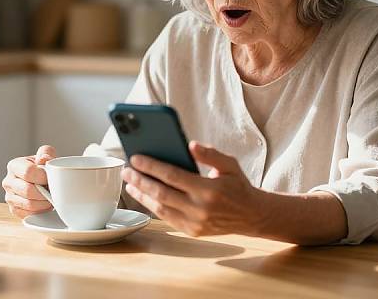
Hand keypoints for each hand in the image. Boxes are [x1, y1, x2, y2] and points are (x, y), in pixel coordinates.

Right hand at [2, 145, 55, 218]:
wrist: (44, 180)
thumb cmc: (45, 166)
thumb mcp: (47, 155)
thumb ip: (46, 153)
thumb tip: (43, 159)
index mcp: (14, 165)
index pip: (28, 172)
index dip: (43, 176)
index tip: (51, 178)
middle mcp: (8, 181)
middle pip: (27, 190)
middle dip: (44, 191)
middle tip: (54, 189)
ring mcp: (9, 197)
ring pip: (28, 203)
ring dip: (44, 202)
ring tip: (52, 196)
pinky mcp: (14, 210)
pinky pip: (28, 214)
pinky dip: (40, 210)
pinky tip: (46, 204)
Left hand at [121, 141, 262, 236]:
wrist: (251, 215)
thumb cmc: (238, 185)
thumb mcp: (230, 164)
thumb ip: (210, 154)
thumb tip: (190, 145)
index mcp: (208, 189)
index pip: (173, 176)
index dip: (152, 166)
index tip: (136, 158)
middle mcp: (200, 209)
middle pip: (161, 193)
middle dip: (140, 180)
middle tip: (126, 170)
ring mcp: (195, 223)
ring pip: (160, 208)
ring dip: (142, 195)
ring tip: (130, 183)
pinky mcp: (192, 232)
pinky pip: (167, 218)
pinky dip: (152, 207)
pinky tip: (144, 196)